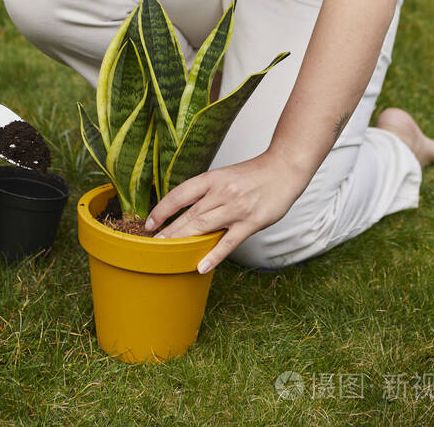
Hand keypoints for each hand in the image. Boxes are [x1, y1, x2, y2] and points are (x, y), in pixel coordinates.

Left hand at [144, 153, 302, 273]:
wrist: (284, 168)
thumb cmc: (254, 175)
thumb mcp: (226, 176)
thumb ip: (208, 193)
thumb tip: (186, 211)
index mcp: (213, 178)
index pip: (180, 194)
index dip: (162, 209)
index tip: (149, 223)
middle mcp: (222, 192)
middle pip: (189, 214)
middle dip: (168, 231)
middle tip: (152, 245)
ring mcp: (236, 207)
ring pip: (204, 226)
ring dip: (183, 241)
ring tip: (167, 254)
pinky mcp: (251, 222)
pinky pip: (229, 241)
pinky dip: (214, 255)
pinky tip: (201, 266)